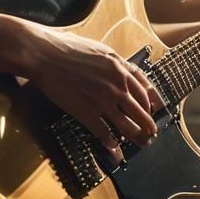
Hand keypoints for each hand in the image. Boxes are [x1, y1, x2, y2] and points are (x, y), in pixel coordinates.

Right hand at [21, 22, 162, 161]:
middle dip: (148, 125)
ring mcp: (104, 101)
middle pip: (141, 112)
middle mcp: (117, 86)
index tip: (154, 110)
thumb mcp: (99, 49)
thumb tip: (122, 70)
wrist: (45, 55)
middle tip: (151, 133)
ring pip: (128, 127)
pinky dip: (113, 145)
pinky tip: (115, 151)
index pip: (144, 90)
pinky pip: (106, 134)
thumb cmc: (67, 47)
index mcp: (120, 68)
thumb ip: (114, 62)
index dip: (152, 103)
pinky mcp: (88, 113)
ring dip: (137, 138)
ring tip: (141, 144)